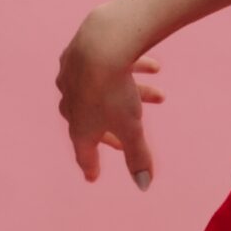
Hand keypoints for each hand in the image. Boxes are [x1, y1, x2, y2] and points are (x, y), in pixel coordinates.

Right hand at [55, 16, 161, 188]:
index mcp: (79, 126)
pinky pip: (105, 65)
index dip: (91, 165)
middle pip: (91, 122)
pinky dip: (129, 69)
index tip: (92, 177)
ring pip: (102, 91)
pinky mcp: (78, 53)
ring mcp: (71, 77)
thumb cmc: (113, 91)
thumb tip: (143, 186)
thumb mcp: (131, 128)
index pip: (84, 153)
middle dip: (112, 131)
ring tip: (161, 96)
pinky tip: (154, 67)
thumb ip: (137, 156)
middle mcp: (70, 103)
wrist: (100, 44)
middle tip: (125, 141)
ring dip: (133, 96)